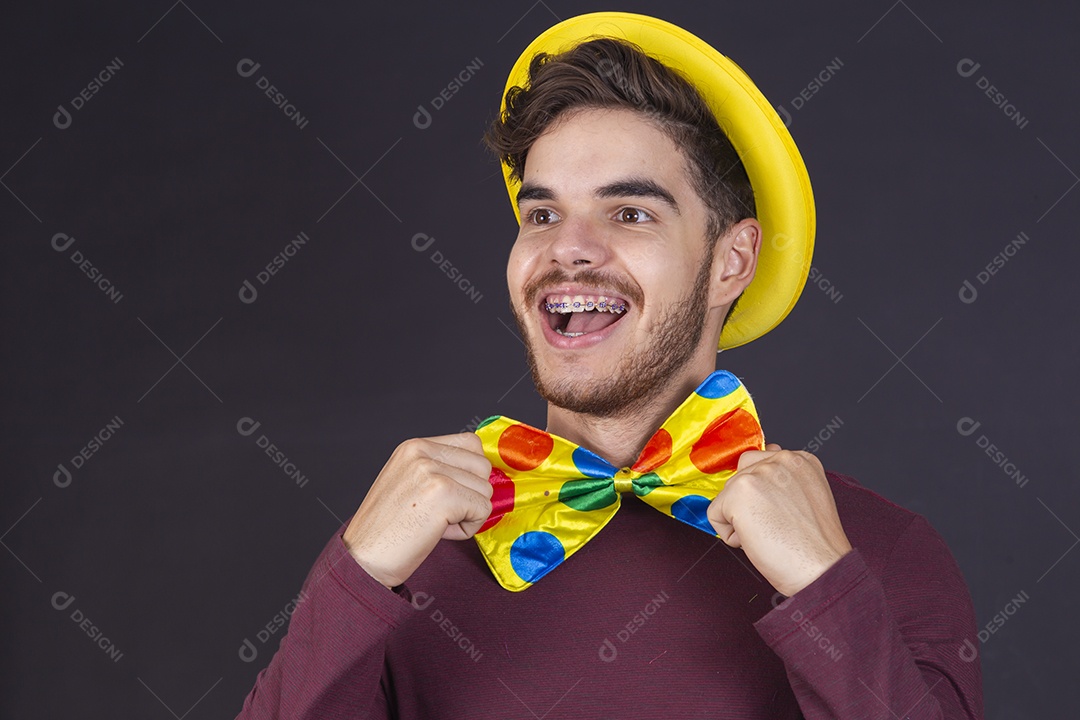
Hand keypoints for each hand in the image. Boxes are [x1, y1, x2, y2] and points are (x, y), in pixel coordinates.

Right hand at [343, 433, 492, 587]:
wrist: (363, 559)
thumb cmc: (386, 530)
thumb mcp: (408, 482)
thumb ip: (440, 470)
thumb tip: (482, 473)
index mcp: (414, 446)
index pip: (470, 443)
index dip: (470, 473)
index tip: (454, 494)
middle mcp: (422, 453)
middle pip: (482, 466)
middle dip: (471, 494)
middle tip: (441, 514)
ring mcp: (432, 471)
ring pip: (485, 489)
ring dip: (468, 513)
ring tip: (436, 523)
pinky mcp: (444, 494)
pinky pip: (483, 509)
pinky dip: (468, 528)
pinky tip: (439, 532)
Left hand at [706, 443, 851, 596]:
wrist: (822, 570)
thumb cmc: (814, 546)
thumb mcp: (806, 499)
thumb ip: (782, 480)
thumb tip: (759, 468)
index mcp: (800, 460)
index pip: (758, 464)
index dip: (762, 496)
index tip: (778, 513)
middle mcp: (781, 460)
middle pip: (739, 478)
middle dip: (748, 505)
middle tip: (775, 525)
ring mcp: (759, 473)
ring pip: (726, 496)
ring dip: (740, 520)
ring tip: (770, 533)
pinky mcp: (739, 492)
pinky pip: (714, 514)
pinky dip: (730, 535)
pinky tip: (757, 540)